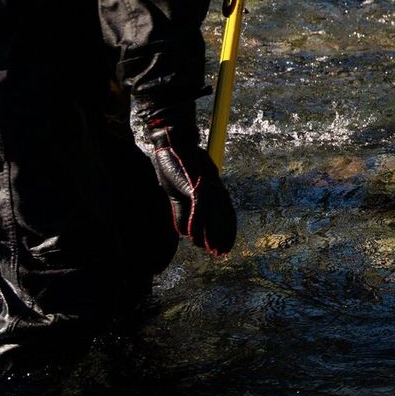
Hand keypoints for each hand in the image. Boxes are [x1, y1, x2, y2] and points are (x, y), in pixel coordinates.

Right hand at [139, 108, 236, 256]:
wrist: (170, 142)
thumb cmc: (174, 167)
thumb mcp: (177, 194)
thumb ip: (183, 213)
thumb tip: (185, 235)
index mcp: (212, 190)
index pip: (224, 214)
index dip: (224, 232)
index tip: (222, 249)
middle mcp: (215, 186)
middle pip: (224, 214)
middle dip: (222, 235)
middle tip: (220, 254)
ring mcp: (207, 181)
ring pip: (215, 211)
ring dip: (212, 232)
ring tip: (210, 249)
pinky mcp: (197, 179)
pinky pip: (200, 203)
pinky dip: (197, 219)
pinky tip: (192, 235)